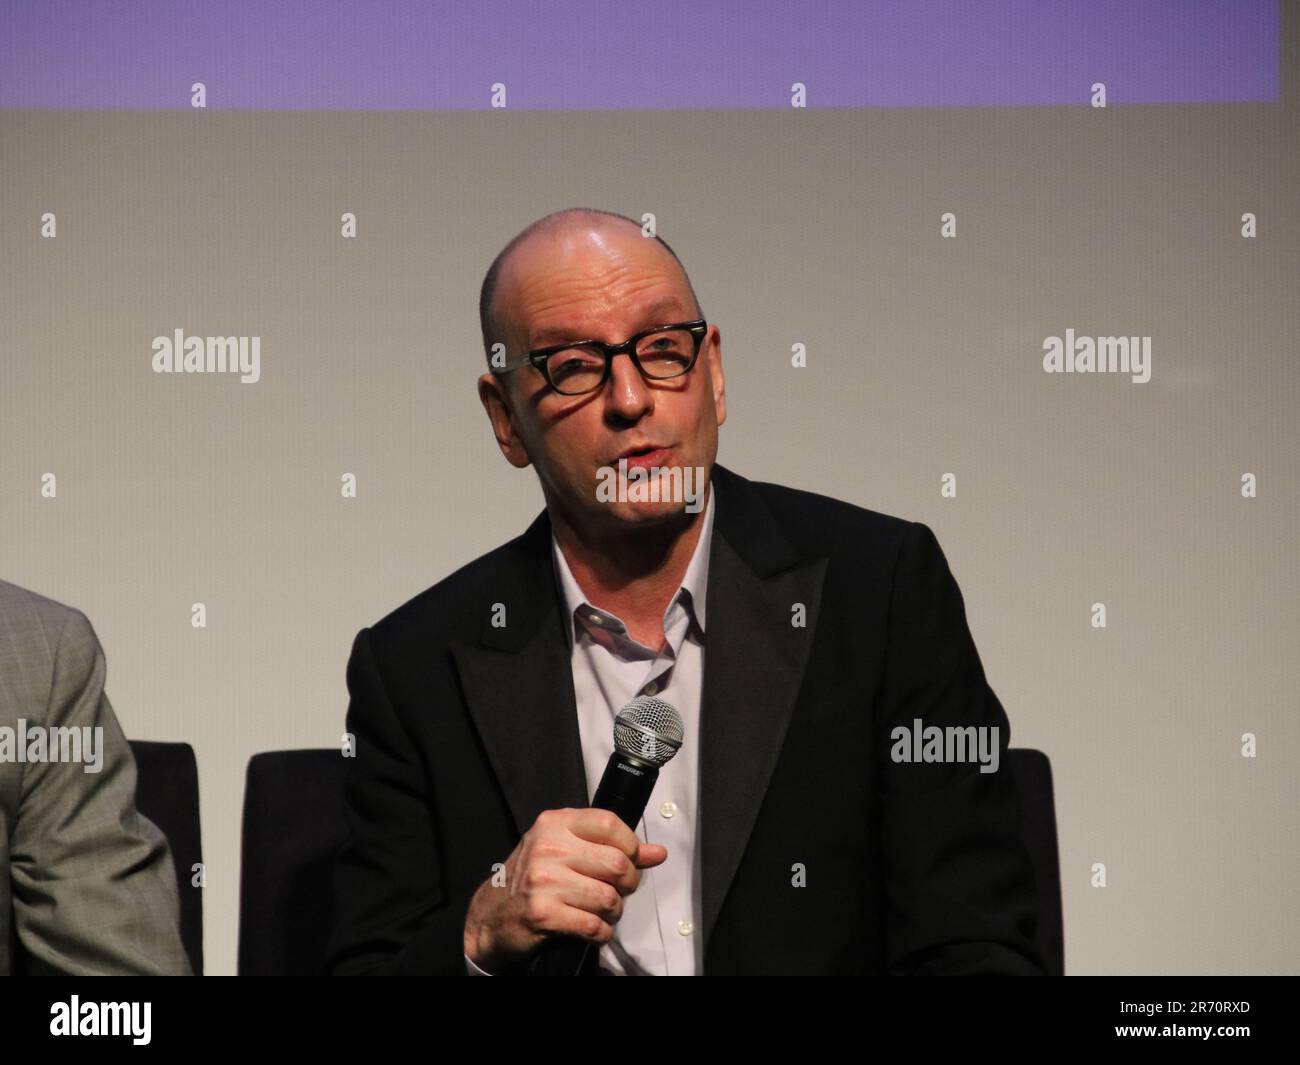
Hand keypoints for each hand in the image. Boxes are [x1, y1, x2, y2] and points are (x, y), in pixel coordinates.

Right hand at [463, 808, 666, 972]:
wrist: (492, 915)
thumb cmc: (533, 879)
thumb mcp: (567, 850)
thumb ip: (611, 847)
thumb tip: (657, 852)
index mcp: (555, 823)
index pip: (609, 823)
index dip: (631, 845)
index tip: (632, 858)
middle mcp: (548, 847)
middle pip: (616, 863)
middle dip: (628, 884)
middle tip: (619, 891)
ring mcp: (544, 880)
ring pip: (609, 898)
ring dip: (613, 912)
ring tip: (602, 912)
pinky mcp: (543, 913)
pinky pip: (593, 925)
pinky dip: (601, 932)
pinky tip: (592, 928)